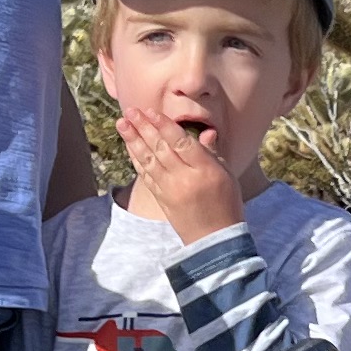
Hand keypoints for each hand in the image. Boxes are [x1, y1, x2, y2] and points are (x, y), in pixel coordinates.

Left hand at [114, 103, 246, 242]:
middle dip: (143, 127)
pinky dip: (136, 158)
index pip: (180, 142)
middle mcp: (185, 178)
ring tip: (122, 123)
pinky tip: (129, 146)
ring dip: (133, 140)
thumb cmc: (227, 204)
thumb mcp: (228, 175)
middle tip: (130, 110)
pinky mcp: (161, 199)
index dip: (163, 125)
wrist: (215, 239)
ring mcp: (170, 190)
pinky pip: (145, 175)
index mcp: (205, 170)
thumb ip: (213, 153)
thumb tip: (206, 132)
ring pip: (149, 160)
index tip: (150, 111)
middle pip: (161, 148)